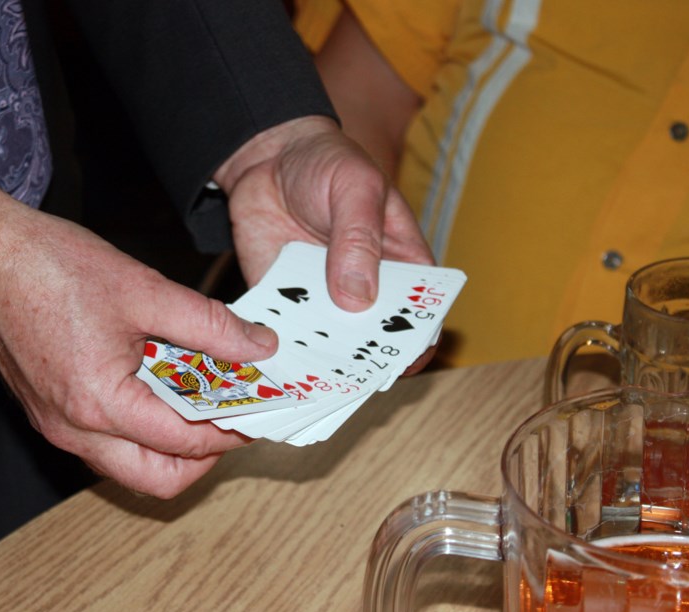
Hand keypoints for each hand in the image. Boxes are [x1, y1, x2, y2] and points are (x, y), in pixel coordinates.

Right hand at [0, 174, 278, 497]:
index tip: (262, 408)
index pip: (185, 443)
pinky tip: (159, 383)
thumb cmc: (48, 267)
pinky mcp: (49, 412)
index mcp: (98, 404)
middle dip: (204, 456)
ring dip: (172, 443)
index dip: (233, 428)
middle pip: (157, 478)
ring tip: (200, 396)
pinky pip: (105, 442)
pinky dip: (141, 426)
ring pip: (130, 465)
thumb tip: (258, 347)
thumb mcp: (145, 289)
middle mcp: (73, 429)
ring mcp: (57, 425)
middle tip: (234, 416)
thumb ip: (210, 325)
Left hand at [214, 116, 436, 366]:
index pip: (419, 313)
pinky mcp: (284, 301)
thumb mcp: (354, 189)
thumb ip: (358, 238)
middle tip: (346, 376)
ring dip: (317, 362)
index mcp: (400, 263)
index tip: (401, 362)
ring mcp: (323, 299)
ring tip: (306, 376)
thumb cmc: (328, 163)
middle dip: (362, 360)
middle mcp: (364, 289)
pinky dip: (278, 347)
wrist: (268, 157)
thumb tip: (358, 298)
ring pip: (326, 344)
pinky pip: (283, 331)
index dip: (416, 341)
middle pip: (372, 339)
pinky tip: (269, 358)